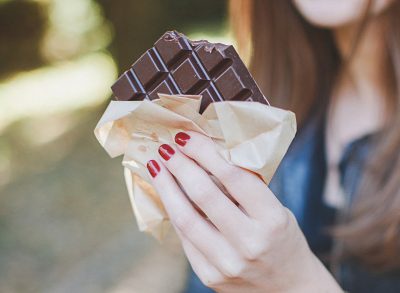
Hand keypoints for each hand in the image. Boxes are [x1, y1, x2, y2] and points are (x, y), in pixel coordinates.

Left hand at [146, 131, 341, 292]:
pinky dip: (173, 210)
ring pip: (185, 217)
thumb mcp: (275, 208)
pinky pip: (184, 237)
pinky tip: (166, 193)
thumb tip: (205, 154)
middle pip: (204, 194)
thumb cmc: (282, 238)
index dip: (205, 152)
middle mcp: (249, 243)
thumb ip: (245, 187)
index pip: (233, 176)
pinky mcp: (209, 275)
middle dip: (180, 165)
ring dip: (166, 186)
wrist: (287, 286)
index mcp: (272, 219)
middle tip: (166, 146)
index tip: (187, 136)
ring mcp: (226, 263)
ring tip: (155, 165)